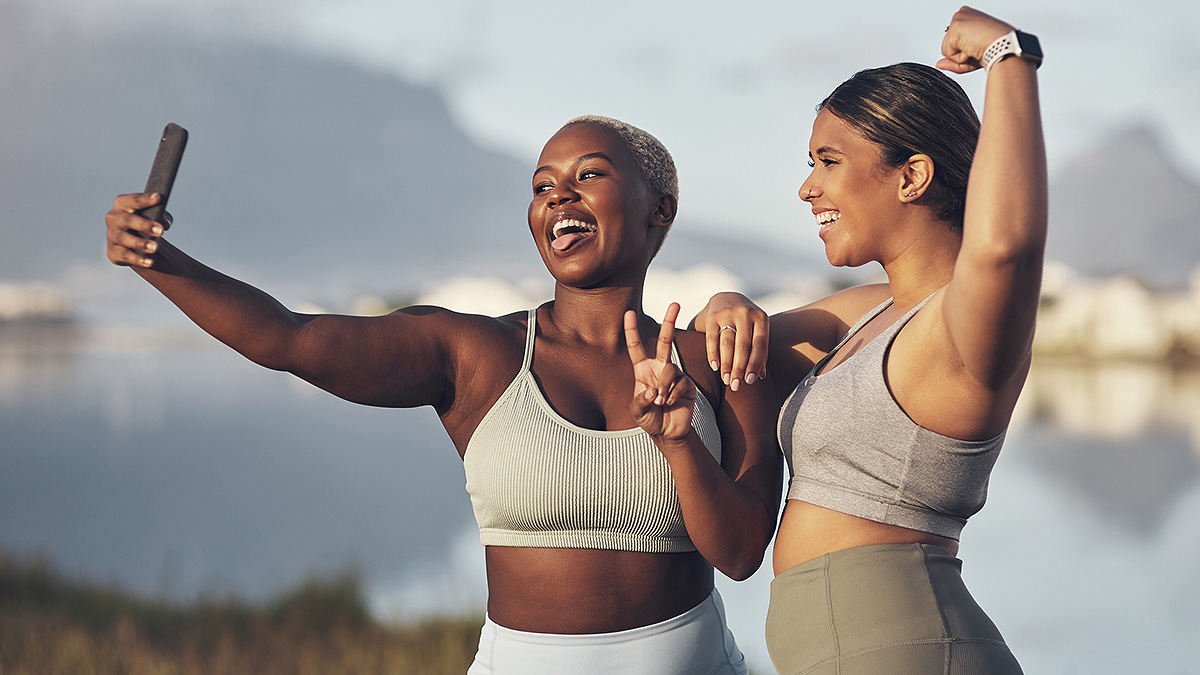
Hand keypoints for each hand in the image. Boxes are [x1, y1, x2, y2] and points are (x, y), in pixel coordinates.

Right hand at [105, 192, 170, 267]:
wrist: (136, 243)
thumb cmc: (145, 223)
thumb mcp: (154, 216)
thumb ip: (161, 216)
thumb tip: (164, 223)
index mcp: (123, 204)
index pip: (133, 200)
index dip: (145, 199)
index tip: (158, 198)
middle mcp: (113, 218)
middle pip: (127, 220)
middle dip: (144, 225)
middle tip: (160, 231)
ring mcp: (111, 235)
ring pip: (124, 238)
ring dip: (140, 243)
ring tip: (155, 247)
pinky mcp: (113, 252)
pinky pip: (125, 255)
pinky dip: (138, 259)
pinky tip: (149, 262)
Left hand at [625, 303, 696, 441]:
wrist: (668, 432)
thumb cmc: (650, 419)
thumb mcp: (637, 411)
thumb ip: (640, 401)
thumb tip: (654, 390)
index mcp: (643, 370)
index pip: (636, 347)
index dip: (632, 331)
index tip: (628, 313)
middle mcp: (660, 368)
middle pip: (665, 341)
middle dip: (670, 322)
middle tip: (676, 303)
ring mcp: (675, 374)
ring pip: (670, 370)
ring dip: (664, 388)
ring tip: (660, 402)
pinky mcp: (688, 384)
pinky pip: (680, 383)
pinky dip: (673, 395)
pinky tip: (670, 403)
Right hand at [699, 292, 767, 390]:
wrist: (726, 299)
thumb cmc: (746, 323)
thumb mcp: (757, 331)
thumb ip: (759, 352)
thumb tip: (760, 377)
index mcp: (761, 318)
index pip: (759, 345)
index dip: (755, 364)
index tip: (750, 381)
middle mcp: (745, 313)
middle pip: (743, 346)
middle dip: (739, 368)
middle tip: (736, 386)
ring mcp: (728, 313)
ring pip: (727, 343)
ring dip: (726, 364)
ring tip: (726, 380)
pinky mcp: (712, 316)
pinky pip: (712, 338)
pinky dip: (713, 354)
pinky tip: (715, 367)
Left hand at [938, 6, 1014, 73]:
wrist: (1004, 47)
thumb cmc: (997, 48)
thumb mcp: (972, 54)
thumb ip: (953, 60)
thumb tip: (939, 64)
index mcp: (969, 17)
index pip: (954, 40)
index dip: (965, 50)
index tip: (979, 46)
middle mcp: (962, 15)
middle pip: (948, 45)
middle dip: (961, 54)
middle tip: (978, 49)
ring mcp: (958, 20)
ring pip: (947, 50)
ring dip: (961, 56)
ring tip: (976, 49)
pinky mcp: (955, 29)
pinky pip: (948, 54)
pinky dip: (960, 58)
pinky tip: (973, 49)